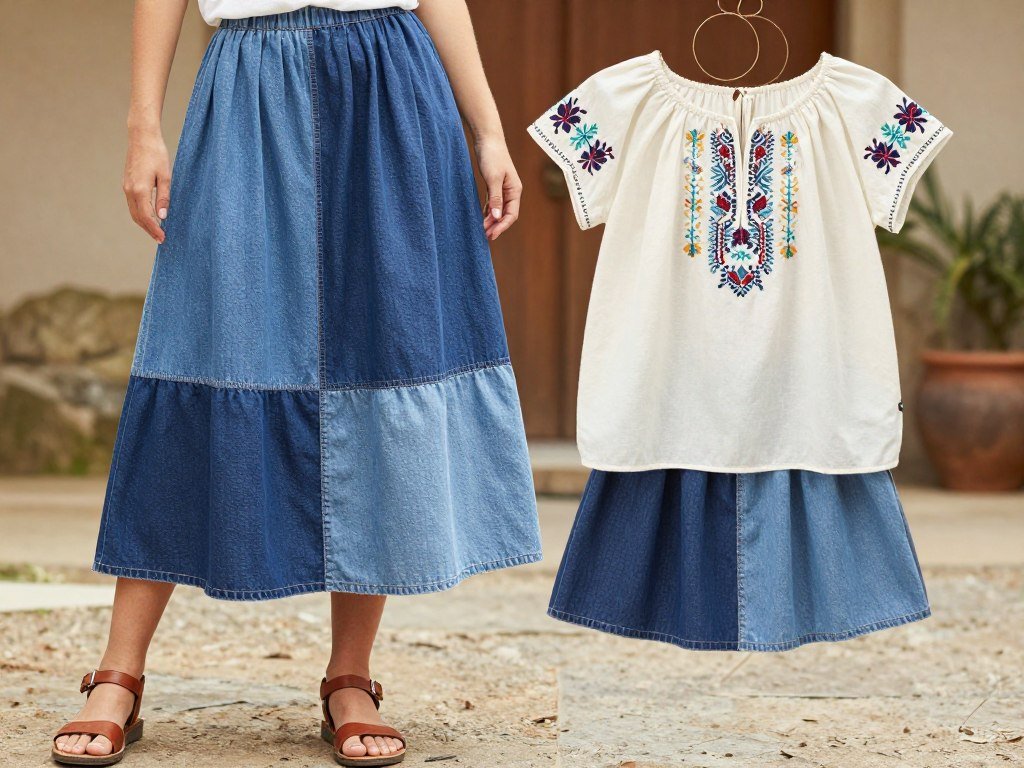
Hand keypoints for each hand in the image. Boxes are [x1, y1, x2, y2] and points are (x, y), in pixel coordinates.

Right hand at [123, 127, 170, 243]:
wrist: (141, 137)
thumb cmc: (156, 154)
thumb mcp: (165, 177)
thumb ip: (164, 198)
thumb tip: (163, 217)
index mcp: (139, 189)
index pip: (146, 216)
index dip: (154, 229)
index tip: (163, 238)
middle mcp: (129, 190)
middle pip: (137, 217)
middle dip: (149, 229)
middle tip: (161, 239)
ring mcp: (126, 187)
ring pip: (133, 212)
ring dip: (144, 223)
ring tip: (156, 231)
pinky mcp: (127, 183)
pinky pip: (132, 204)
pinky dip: (140, 214)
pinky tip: (150, 216)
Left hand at [475, 137, 521, 240]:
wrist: (488, 139)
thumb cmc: (492, 156)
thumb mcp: (493, 178)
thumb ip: (495, 198)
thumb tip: (496, 217)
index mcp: (514, 190)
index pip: (511, 214)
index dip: (502, 226)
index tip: (491, 235)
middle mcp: (511, 191)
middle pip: (505, 214)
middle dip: (496, 226)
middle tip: (484, 236)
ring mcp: (503, 189)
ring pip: (499, 210)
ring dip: (492, 220)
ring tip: (482, 229)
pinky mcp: (495, 185)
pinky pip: (493, 203)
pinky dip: (488, 211)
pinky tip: (482, 217)